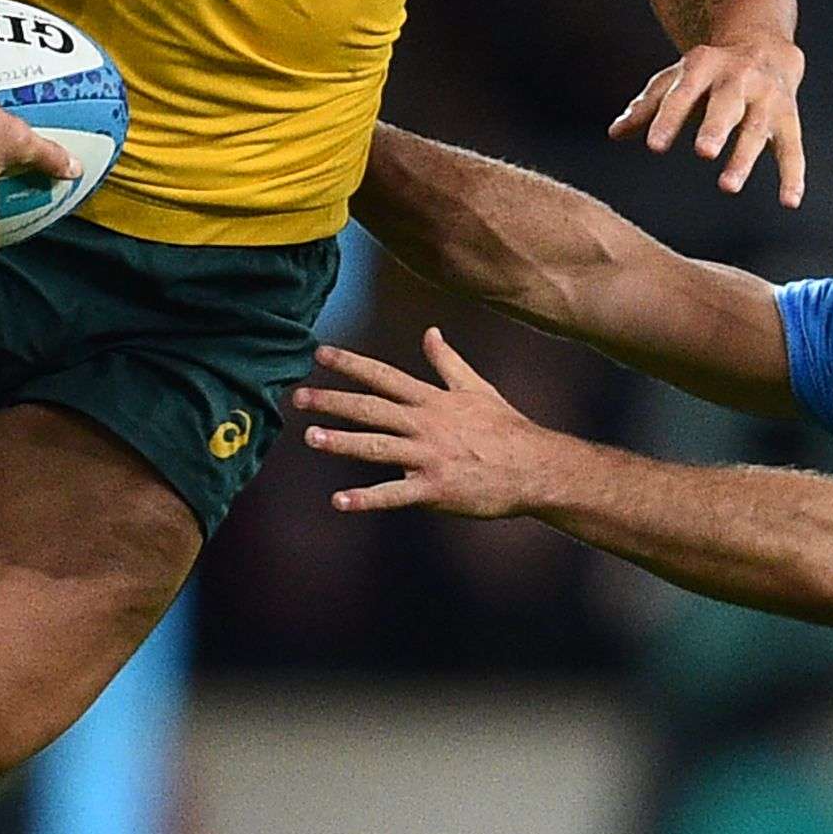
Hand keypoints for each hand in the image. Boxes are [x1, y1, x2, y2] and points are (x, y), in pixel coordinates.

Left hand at [294, 329, 556, 518]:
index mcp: (432, 400)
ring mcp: (429, 456)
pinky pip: (394, 495)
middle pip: (371, 408)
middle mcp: (426, 424)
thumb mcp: (476, 387)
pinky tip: (339, 502)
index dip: (350, 364)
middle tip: (297, 396)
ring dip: (342, 441)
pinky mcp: (435, 489)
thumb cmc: (505, 429)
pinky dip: (366, 499)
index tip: (319, 353)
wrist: (535, 467)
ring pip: (377, 446)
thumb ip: (447, 361)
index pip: (383, 376)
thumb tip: (430, 331)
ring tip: (310, 437)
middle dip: (333, 400)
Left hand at [608, 35, 806, 204]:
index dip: (668, 119)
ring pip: (757, 128)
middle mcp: (738, 79)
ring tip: (727, 186)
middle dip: (716, 127)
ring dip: (744, 157)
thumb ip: (647, 106)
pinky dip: (793, 175)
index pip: (682, 94)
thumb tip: (615, 133)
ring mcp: (766, 98)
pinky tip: (789, 202)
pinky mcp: (789, 118)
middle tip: (703, 152)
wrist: (763, 44)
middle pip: (726, 104)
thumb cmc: (708, 72)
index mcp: (703, 67)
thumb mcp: (676, 79)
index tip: (654, 146)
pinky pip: (793, 148)